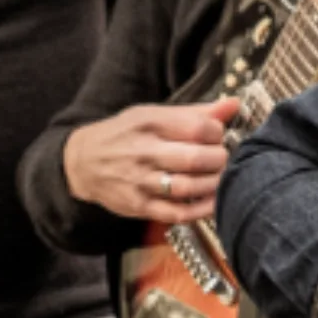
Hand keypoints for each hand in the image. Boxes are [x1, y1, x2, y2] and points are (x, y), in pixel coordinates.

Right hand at [62, 98, 239, 222]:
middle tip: (223, 158)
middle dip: (219, 159)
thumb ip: (194, 112)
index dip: (218, 133)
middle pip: (195, 158)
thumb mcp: (153, 114)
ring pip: (187, 187)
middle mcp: (144, 152)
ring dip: (213, 184)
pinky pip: (176, 212)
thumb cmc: (125, 135)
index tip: (219, 135)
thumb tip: (234, 104)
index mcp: (150, 123)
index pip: (197, 127)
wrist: (83, 162)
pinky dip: (200, 210)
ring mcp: (140, 181)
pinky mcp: (139, 205)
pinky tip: (211, 202)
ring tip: (220, 177)